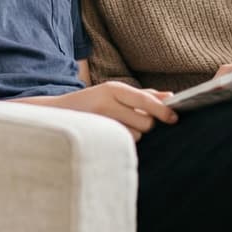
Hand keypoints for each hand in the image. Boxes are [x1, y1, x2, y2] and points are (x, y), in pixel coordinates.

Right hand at [60, 81, 178, 141]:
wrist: (56, 113)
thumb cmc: (92, 102)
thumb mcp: (115, 92)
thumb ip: (144, 95)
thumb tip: (170, 96)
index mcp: (113, 88)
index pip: (145, 100)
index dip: (163, 110)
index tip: (175, 117)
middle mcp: (107, 102)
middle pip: (145, 122)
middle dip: (146, 124)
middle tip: (135, 120)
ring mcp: (101, 121)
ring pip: (136, 135)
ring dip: (133, 133)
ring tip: (117, 126)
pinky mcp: (98, 136)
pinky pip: (124, 143)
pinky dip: (123, 141)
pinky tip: (111, 134)